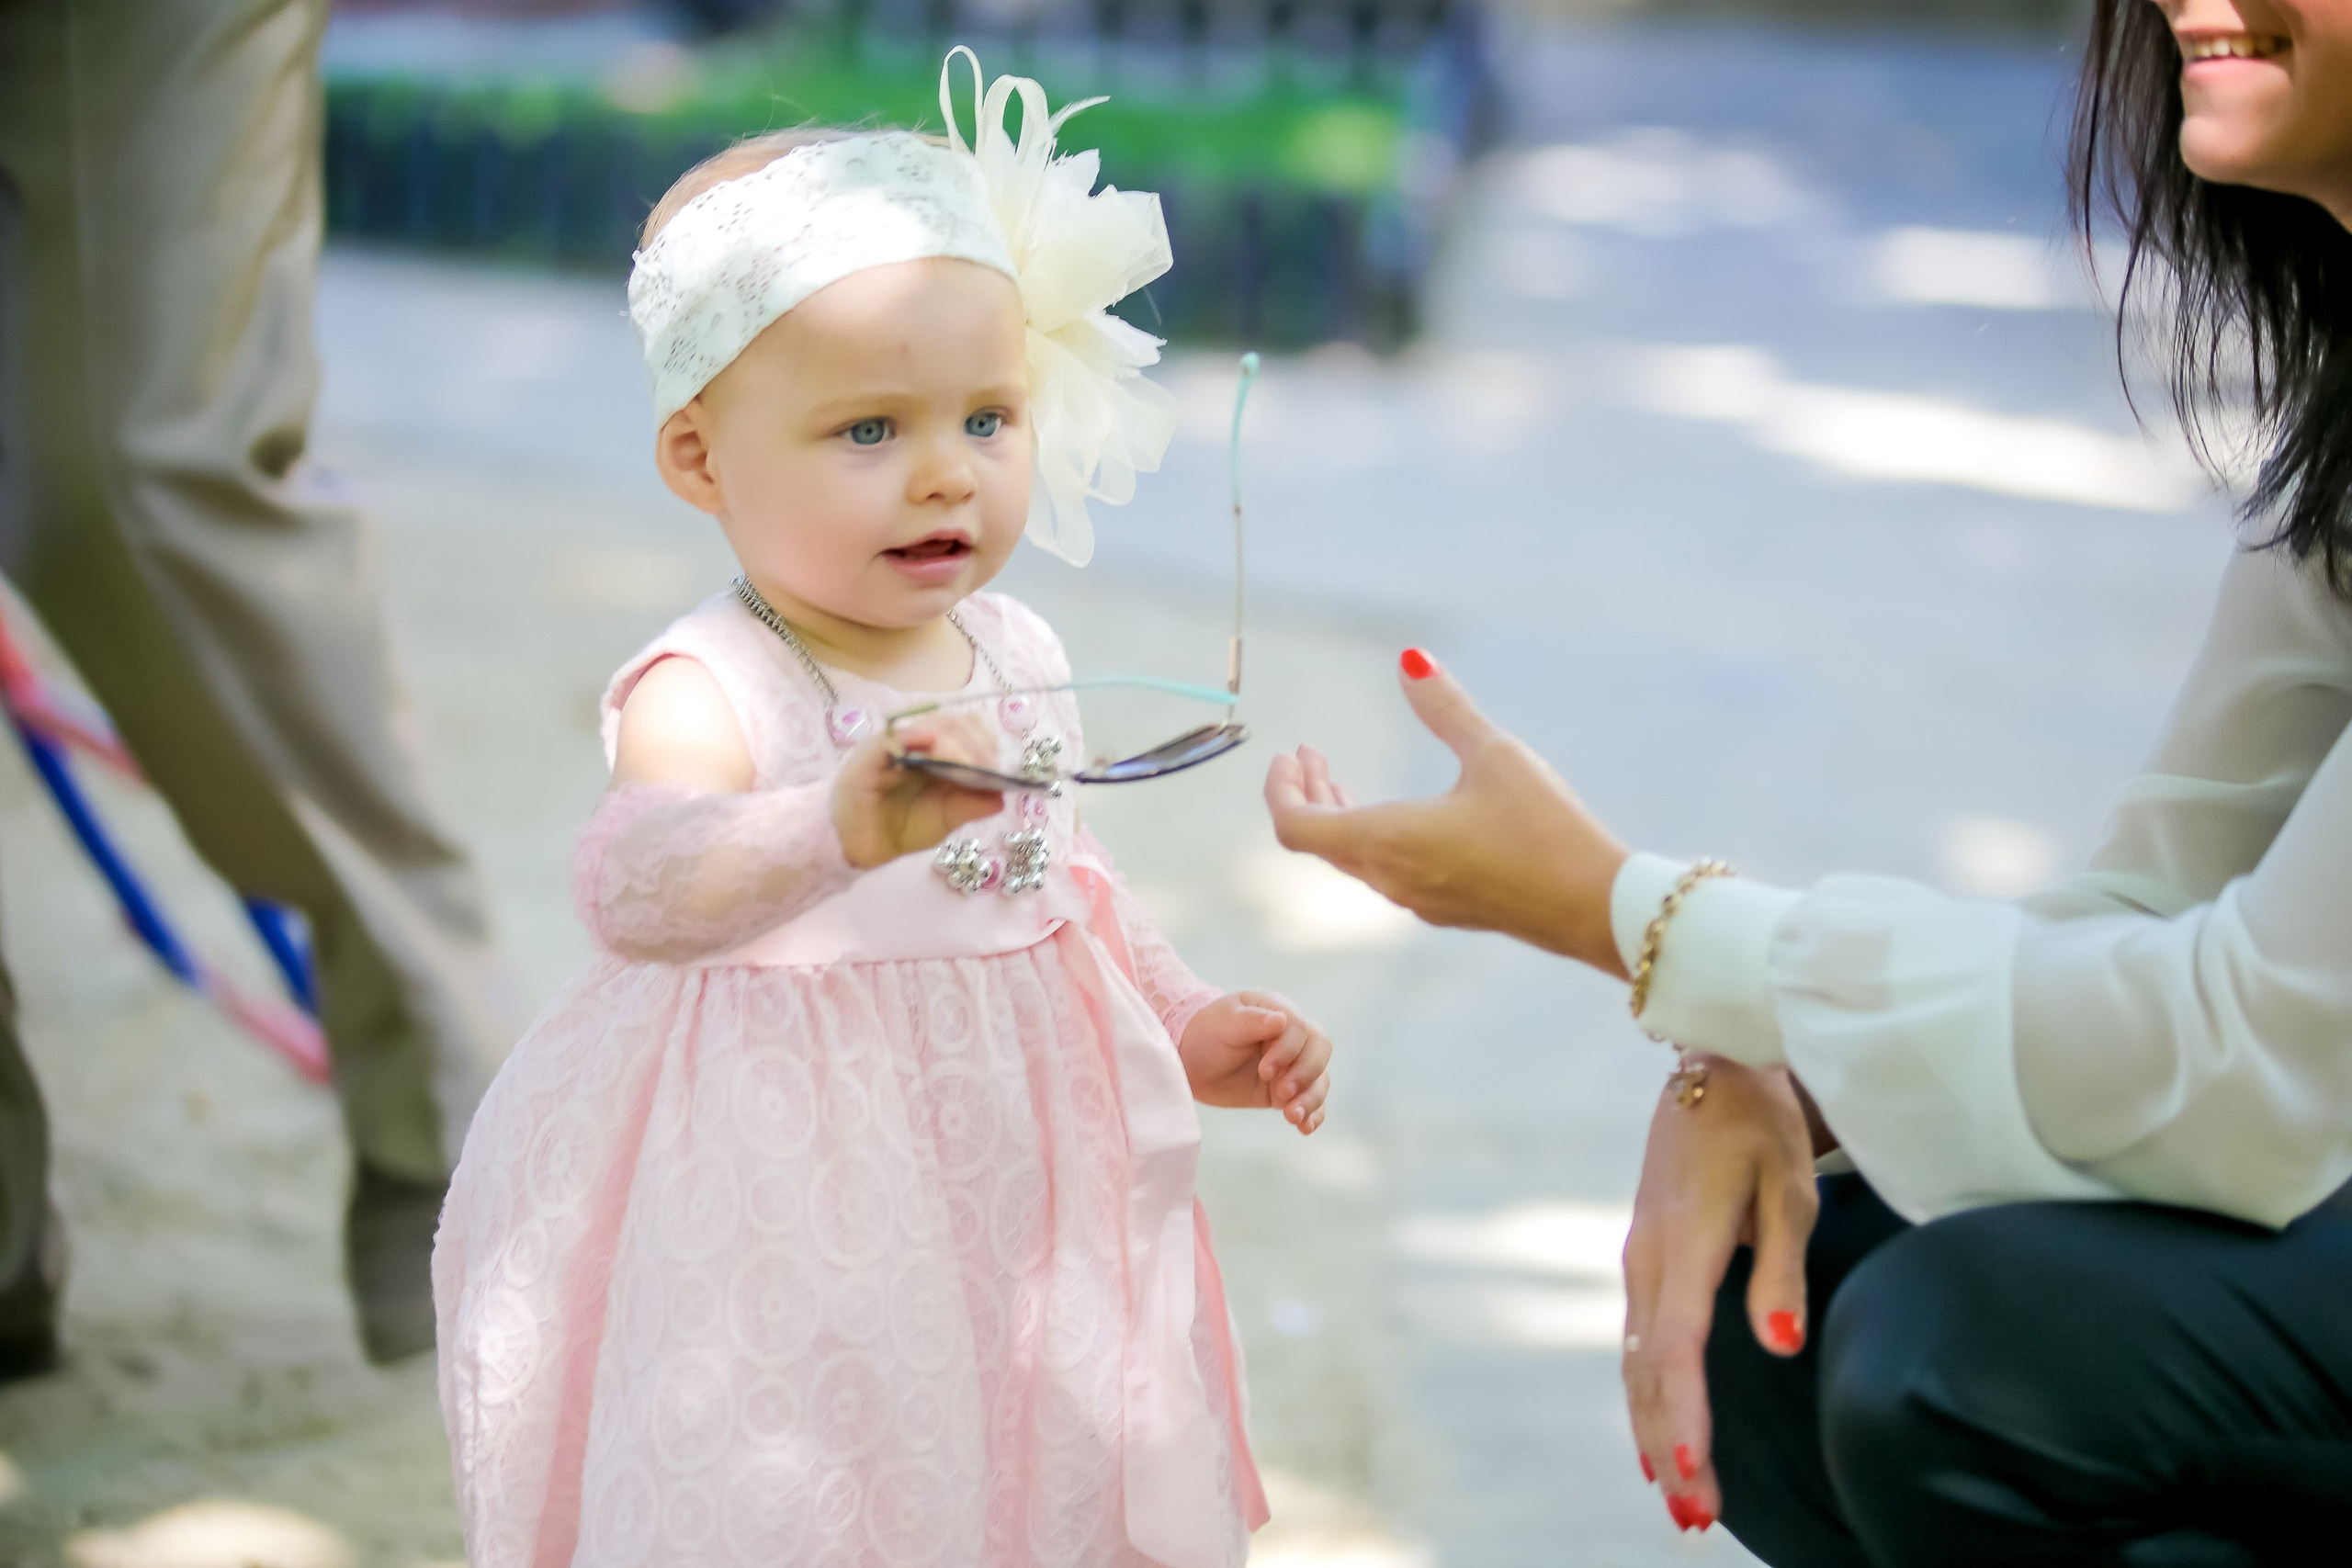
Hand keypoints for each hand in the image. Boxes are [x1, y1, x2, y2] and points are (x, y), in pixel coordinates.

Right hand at [830, 712, 1004, 869]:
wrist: (860, 847)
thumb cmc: (900, 827)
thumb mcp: (944, 820)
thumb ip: (970, 805)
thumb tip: (1002, 797)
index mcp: (937, 753)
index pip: (967, 730)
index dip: (985, 743)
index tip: (996, 768)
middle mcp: (917, 743)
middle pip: (954, 723)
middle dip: (976, 744)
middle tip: (985, 768)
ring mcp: (894, 745)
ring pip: (930, 726)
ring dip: (954, 742)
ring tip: (965, 765)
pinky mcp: (870, 756)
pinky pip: (893, 738)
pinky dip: (915, 737)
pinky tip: (933, 745)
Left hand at [1177, 991, 1332, 1132]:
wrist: (1191, 1061)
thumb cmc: (1206, 1033)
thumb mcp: (1224, 1024)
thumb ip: (1252, 1021)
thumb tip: (1281, 1020)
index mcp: (1279, 1011)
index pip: (1301, 1029)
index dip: (1288, 1052)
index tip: (1265, 1071)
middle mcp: (1292, 1037)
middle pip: (1320, 1051)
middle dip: (1306, 1075)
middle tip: (1282, 1093)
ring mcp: (1292, 1065)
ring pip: (1319, 1078)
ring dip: (1311, 1098)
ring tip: (1293, 1116)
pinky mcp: (1287, 1090)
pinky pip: (1311, 1101)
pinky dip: (1312, 1115)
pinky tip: (1305, 1127)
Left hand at [1264, 650, 1630, 974]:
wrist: (1594, 907)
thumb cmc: (1544, 829)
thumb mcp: (1495, 754)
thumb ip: (1445, 707)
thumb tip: (1409, 657)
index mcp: (1389, 840)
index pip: (1295, 827)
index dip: (1280, 790)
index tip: (1289, 755)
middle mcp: (1392, 878)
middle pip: (1320, 842)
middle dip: (1307, 794)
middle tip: (1309, 755)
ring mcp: (1418, 900)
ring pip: (1353, 860)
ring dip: (1337, 818)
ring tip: (1338, 782)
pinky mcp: (1447, 909)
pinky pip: (1386, 874)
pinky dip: (1369, 838)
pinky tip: (1399, 817)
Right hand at [1621, 1056, 1818, 1533]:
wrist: (1709, 1067)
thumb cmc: (1759, 1123)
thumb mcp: (1789, 1185)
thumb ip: (1779, 1267)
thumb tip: (1775, 1343)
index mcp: (1681, 1243)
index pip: (1676, 1347)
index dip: (1683, 1414)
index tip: (1692, 1473)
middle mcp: (1647, 1261)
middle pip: (1649, 1372)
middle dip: (1668, 1447)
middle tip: (1694, 1519)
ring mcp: (1639, 1262)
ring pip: (1637, 1364)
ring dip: (1655, 1432)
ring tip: (1679, 1500)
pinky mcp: (1646, 1263)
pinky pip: (1640, 1346)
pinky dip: (1648, 1398)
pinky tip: (1658, 1436)